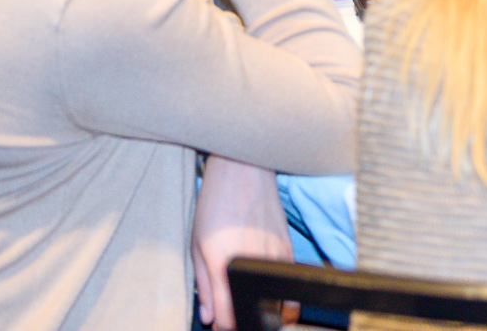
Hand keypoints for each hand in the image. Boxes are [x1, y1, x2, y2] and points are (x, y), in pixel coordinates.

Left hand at [191, 155, 291, 330]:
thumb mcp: (197, 244)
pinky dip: (279, 292)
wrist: (244, 170)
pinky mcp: (289, 247)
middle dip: (245, 319)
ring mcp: (275, 254)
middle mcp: (253, 261)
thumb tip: (209, 317)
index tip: (221, 325)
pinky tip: (266, 284)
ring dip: (265, 309)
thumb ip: (204, 285)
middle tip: (236, 315)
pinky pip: (286, 281)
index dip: (224, 326)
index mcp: (224, 263)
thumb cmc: (215, 204)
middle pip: (257, 311)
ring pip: (278, 301)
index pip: (229, 314)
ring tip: (252, 303)